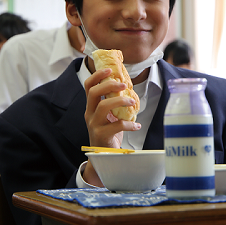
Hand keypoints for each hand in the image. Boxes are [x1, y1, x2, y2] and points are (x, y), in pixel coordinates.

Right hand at [82, 67, 140, 185]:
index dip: (97, 76)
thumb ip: (113, 103)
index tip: (109, 69)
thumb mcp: (108, 116)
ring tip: (131, 101)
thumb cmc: (108, 132)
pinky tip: (136, 125)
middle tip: (123, 84)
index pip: (88, 86)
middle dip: (109, 85)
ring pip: (103, 106)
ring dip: (120, 101)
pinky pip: (116, 125)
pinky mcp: (101, 135)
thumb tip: (127, 87)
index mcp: (90, 106)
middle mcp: (89, 114)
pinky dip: (129, 124)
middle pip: (93, 93)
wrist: (103, 155)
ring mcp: (94, 124)